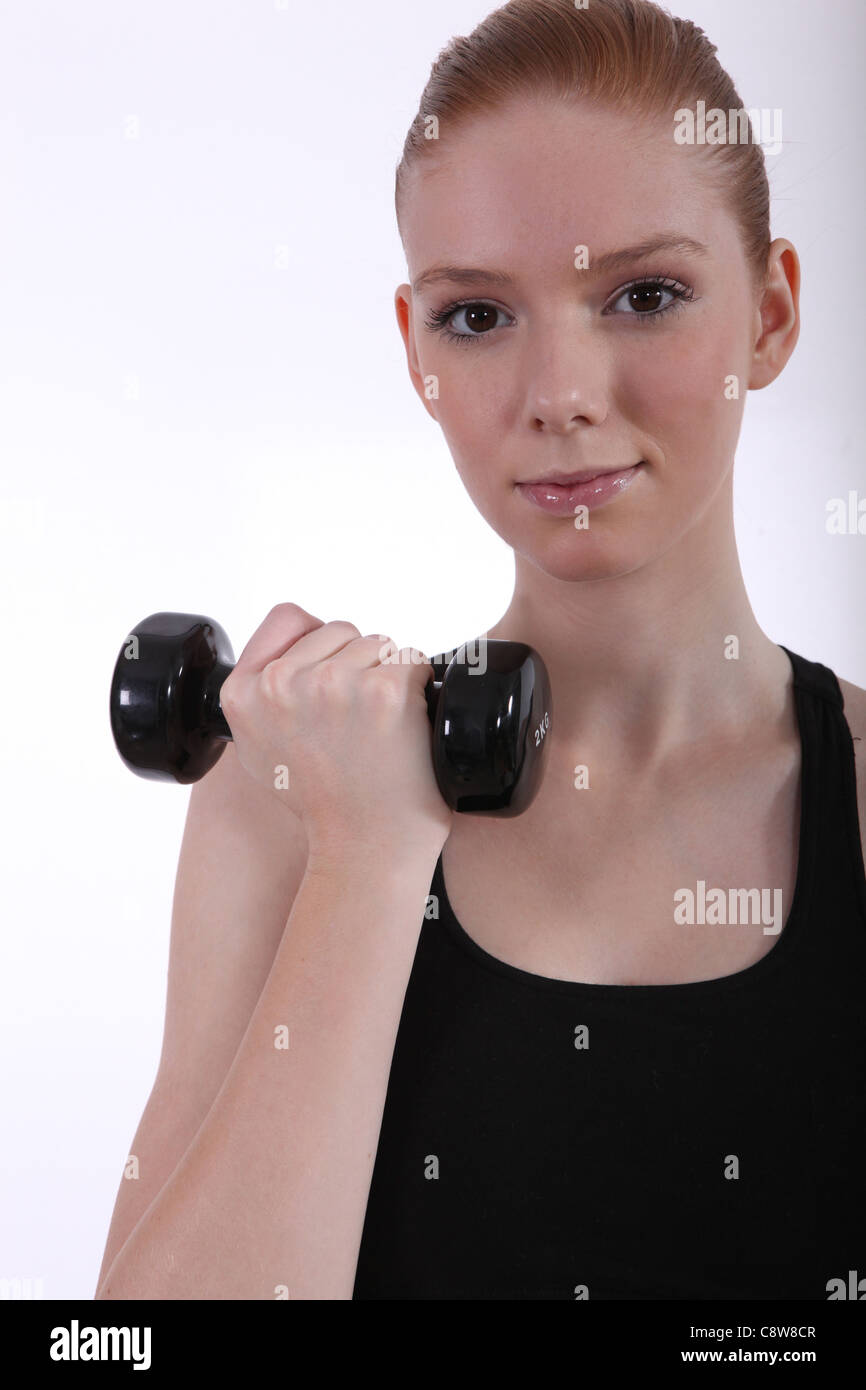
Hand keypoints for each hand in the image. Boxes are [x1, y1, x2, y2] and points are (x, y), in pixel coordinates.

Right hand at [218, 604, 452, 860]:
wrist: (363, 849)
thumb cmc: (321, 803)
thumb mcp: (258, 749)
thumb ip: (260, 693)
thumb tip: (286, 653)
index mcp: (242, 693)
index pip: (288, 617)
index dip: (317, 645)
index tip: (328, 680)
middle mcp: (280, 684)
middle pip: (340, 630)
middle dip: (356, 665)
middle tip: (356, 725)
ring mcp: (332, 685)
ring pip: (378, 644)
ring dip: (388, 678)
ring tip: (377, 732)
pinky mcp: (384, 692)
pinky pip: (413, 662)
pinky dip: (419, 690)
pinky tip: (403, 730)